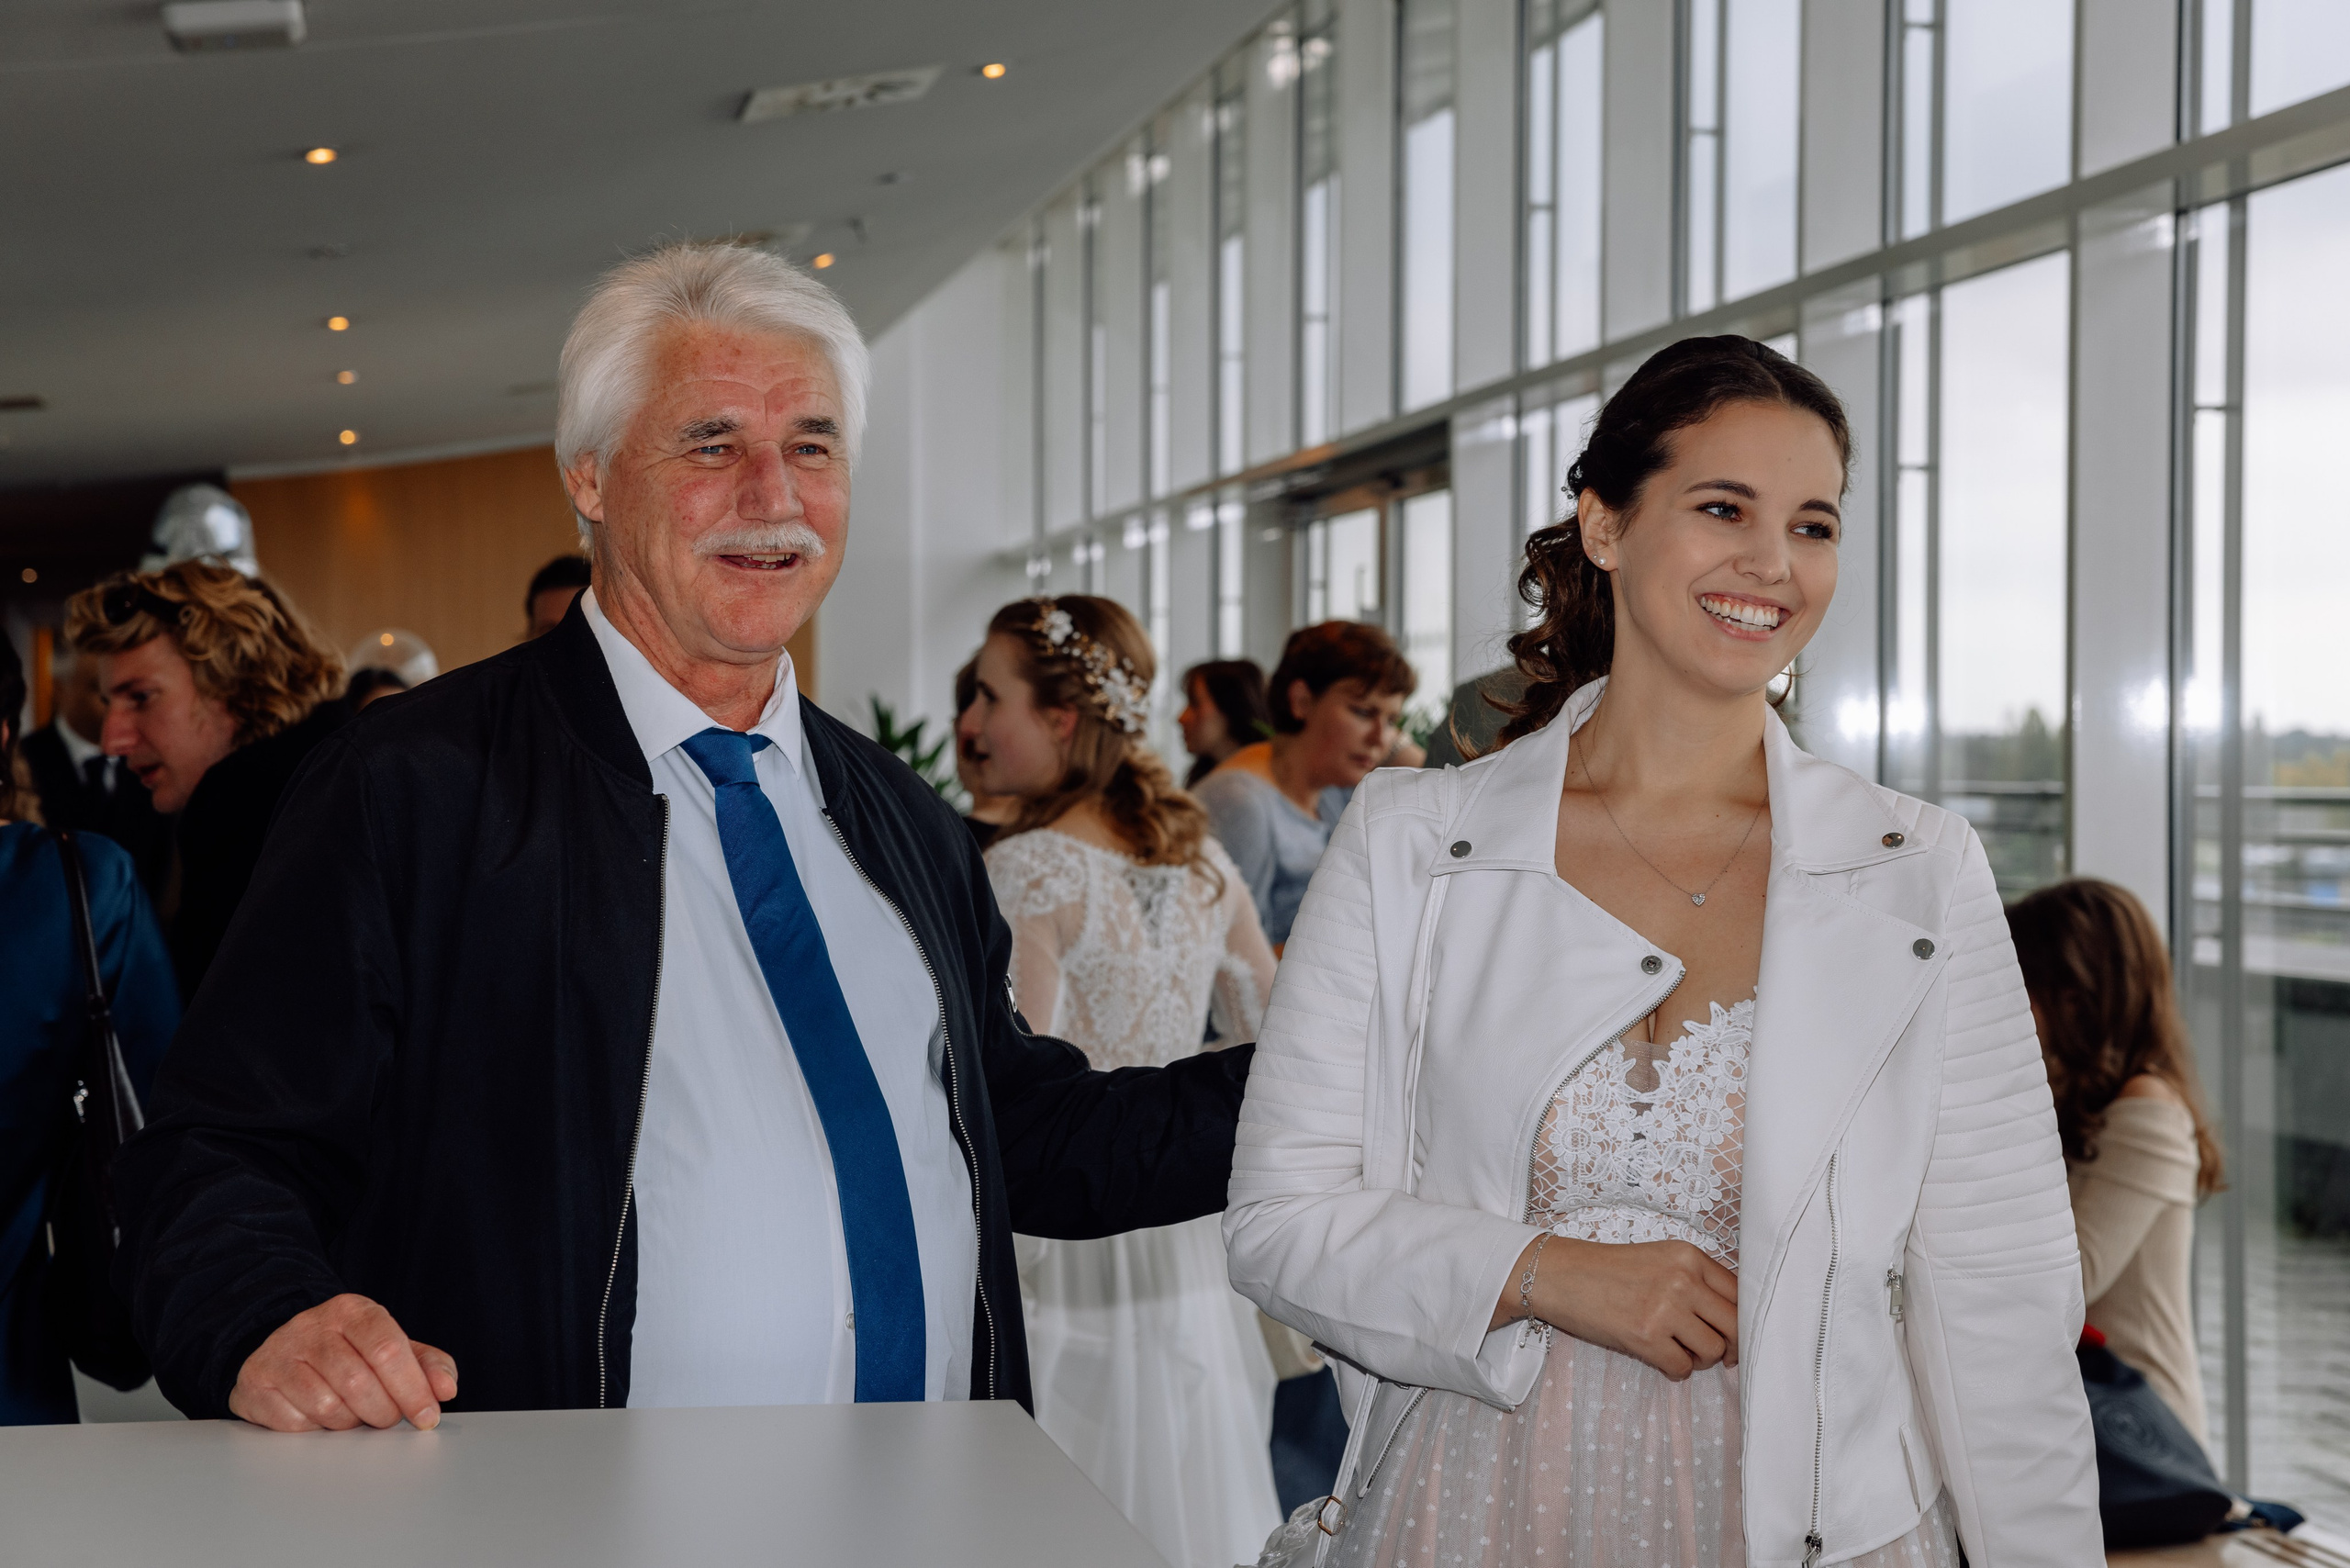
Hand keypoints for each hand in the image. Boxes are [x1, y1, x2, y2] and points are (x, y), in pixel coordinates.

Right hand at [228, 1293, 458, 1431]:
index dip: (412, 1389)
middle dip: (383, 1412)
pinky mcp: (256, 1382)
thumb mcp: (391, 1348)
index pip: (388, 1350)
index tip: (427, 1417)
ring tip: (354, 1415)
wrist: (282, 1349)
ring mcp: (279, 1353)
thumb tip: (446, 1389)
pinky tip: (320, 1417)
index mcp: (353, 1310)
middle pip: (358, 1382)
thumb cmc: (347, 1352)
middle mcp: (312, 1325)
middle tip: (388, 1420)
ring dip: (350, 1423)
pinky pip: (295, 1423)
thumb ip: (427, 1364)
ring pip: (327, 1406)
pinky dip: (315, 1430)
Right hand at [1491, 1236, 1738, 1380]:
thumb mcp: (1658, 1259)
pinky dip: (1676, 1371)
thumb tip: (1730, 1319)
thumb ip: (1695, 1279)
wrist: (1560, 1276)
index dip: (1743, 1320)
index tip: (1734, 1334)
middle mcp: (1682, 1279)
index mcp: (1689, 1256)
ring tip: (1680, 1352)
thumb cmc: (1608, 1270)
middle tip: (1720, 1355)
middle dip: (1731, 1346)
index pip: (1740, 1294)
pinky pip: (1682, 1368)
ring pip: (1712, 1350)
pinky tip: (1662, 1360)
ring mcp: (1665, 1308)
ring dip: (1700, 1359)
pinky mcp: (1645, 1336)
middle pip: (1735, 1325)